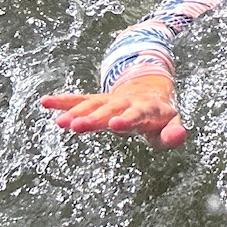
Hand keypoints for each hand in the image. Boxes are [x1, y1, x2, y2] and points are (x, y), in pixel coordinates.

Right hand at [40, 73, 186, 148]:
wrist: (149, 91)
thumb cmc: (160, 117)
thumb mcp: (170, 125)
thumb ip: (173, 133)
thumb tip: (180, 136)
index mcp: (145, 109)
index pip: (136, 115)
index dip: (127, 119)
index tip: (115, 125)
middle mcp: (125, 102)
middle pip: (109, 110)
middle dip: (94, 118)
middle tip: (77, 126)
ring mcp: (110, 100)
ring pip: (92, 104)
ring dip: (76, 112)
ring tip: (60, 123)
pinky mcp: (98, 101)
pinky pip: (79, 99)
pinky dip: (63, 100)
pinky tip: (45, 102)